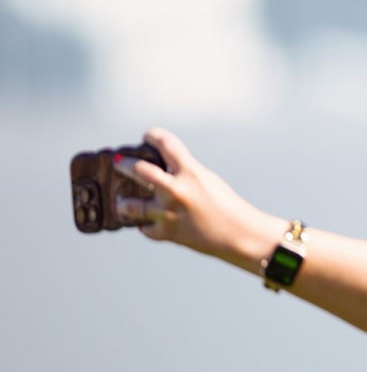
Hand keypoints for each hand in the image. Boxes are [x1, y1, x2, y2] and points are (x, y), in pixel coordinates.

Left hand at [113, 127, 273, 267]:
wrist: (240, 235)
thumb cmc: (229, 207)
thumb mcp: (208, 181)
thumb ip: (185, 174)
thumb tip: (160, 172)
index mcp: (191, 172)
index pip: (165, 143)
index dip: (152, 136)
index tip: (147, 136)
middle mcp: (176, 190)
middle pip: (138, 169)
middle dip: (125, 165)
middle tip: (120, 164)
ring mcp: (168, 212)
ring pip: (130, 205)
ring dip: (123, 202)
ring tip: (120, 201)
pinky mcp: (167, 233)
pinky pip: (145, 228)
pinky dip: (145, 225)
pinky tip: (144, 223)